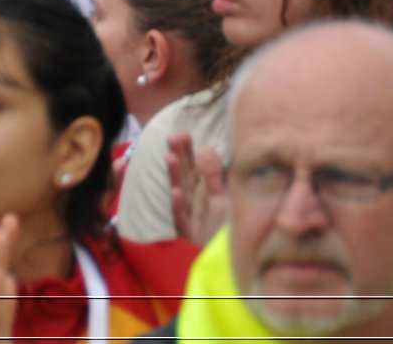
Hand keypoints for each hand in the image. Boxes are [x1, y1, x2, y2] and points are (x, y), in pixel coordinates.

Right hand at [168, 131, 227, 246]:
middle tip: (172, 136)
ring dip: (175, 176)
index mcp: (200, 191)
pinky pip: (182, 218)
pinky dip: (179, 206)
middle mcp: (192, 202)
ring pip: (181, 193)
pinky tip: (176, 193)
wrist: (222, 259)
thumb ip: (214, 175)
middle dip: (178, 156)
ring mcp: (190, 217)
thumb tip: (206, 147)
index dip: (187, 150)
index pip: (192, 167)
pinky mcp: (189, 233)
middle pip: (184, 176)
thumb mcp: (221, 198)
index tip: (182, 132)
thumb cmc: (221, 228)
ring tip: (171, 157)